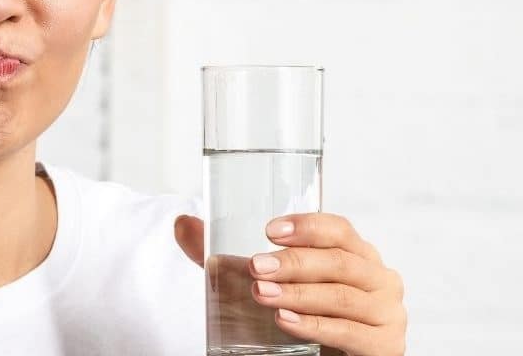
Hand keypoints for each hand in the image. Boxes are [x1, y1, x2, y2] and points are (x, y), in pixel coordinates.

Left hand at [175, 213, 406, 355]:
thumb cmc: (298, 315)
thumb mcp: (260, 283)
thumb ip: (222, 258)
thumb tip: (181, 224)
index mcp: (355, 253)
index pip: (338, 228)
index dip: (307, 226)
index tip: (269, 230)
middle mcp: (378, 278)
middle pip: (340, 261)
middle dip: (294, 262)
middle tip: (255, 268)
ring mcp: (387, 314)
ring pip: (344, 296)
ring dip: (300, 294)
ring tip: (263, 294)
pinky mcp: (385, 348)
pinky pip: (352, 333)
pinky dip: (316, 326)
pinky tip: (286, 321)